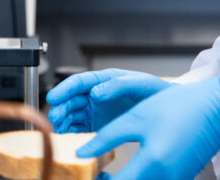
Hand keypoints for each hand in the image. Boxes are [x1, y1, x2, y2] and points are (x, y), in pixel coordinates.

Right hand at [45, 69, 171, 132]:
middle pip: (71, 100)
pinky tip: (67, 139)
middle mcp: (95, 95)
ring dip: (63, 122)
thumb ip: (117, 85)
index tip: (53, 97)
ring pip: (71, 115)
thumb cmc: (153, 91)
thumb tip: (96, 92)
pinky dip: (70, 134)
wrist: (165, 108)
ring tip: (58, 130)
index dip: (64, 89)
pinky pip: (78, 130)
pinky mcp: (96, 126)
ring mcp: (94, 111)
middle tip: (56, 118)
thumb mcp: (138, 83)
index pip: (79, 82)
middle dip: (61, 108)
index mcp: (103, 80)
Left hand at [76, 74, 219, 179]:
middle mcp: (163, 179)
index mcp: (151, 164)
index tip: (81, 172)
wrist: (216, 110)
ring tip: (102, 171)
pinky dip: (133, 179)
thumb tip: (82, 153)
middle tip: (91, 171)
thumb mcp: (137, 118)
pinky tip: (124, 171)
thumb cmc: (179, 108)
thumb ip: (107, 138)